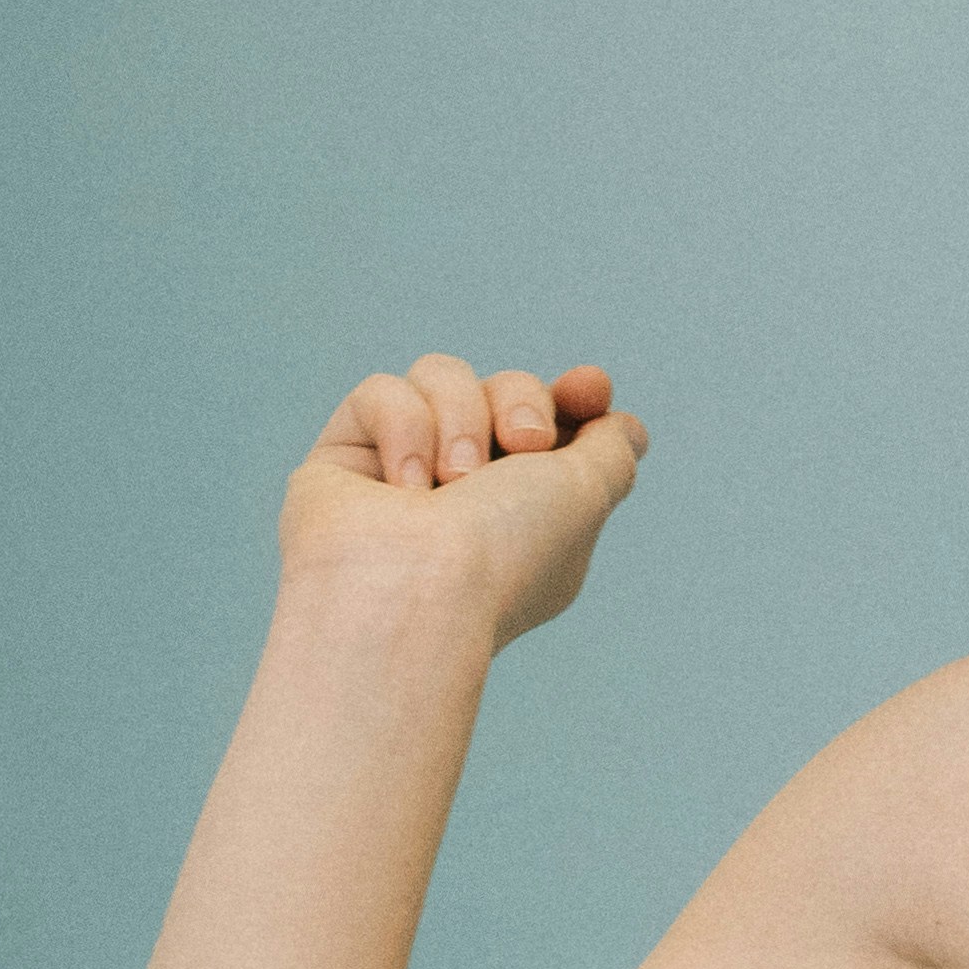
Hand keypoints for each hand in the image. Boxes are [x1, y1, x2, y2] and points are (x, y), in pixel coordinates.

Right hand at [279, 353, 648, 655]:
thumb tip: (623, 425)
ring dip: (462, 417)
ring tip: (453, 479)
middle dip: (521, 402)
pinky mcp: (345, 456)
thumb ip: (611, 452)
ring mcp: (404, 470)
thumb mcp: (587, 494)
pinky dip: (402, 428)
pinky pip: (381, 392)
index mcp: (527, 511)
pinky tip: (402, 487)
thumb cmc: (504, 555)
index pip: (554, 426)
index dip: (575, 396)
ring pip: (442, 375)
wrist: (411, 592)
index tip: (590, 386)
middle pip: (505, 387)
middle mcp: (467, 491)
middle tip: (524, 446)